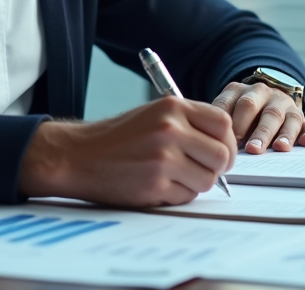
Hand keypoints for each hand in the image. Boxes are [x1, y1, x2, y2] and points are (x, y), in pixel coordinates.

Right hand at [17, 95, 236, 206]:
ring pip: (207, 180)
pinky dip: (176, 195)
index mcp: (172, 107)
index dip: (227, 141)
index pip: (223, 123)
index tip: (220, 152)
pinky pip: (186, 196)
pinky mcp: (154, 185)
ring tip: (172, 176)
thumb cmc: (117, 137)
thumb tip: (224, 146)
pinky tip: (156, 184)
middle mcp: (170, 129)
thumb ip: (188, 124)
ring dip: (195, 184)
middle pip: (222, 155)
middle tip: (202, 170)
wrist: (78, 155)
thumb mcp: (154, 115)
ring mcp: (163, 158)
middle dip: (217, 168)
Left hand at [211, 81, 304, 154]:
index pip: (233, 103)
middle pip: (259, 109)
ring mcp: (285, 105)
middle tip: (251, 149)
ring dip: (282, 133)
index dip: (231, 121)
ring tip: (279, 148)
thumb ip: (223, 123)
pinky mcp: (302, 119)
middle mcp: (264, 94)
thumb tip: (217, 145)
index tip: (228, 139)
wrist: (266, 97)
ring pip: (284, 117)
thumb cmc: (241, 114)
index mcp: (241, 91)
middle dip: (255, 129)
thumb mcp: (229, 110)